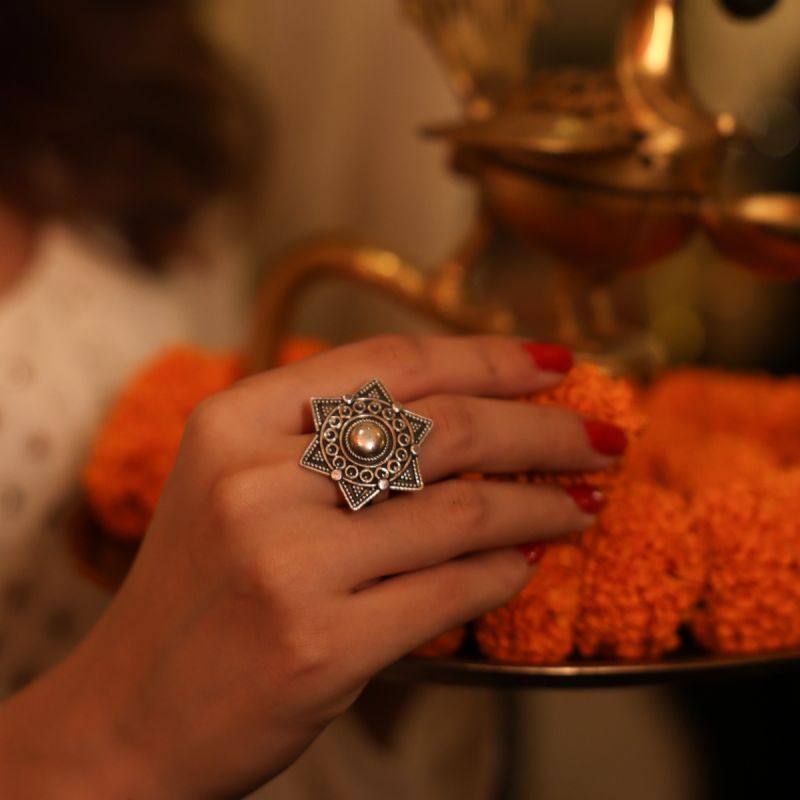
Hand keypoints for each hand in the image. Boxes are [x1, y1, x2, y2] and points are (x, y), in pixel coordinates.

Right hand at [0, 335, 620, 798]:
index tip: (555, 362)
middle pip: (443, 426)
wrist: (130, 714)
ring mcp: (287, 562)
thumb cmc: (200, 593)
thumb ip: (333, 444)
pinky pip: (451, 589)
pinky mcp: (320, 642)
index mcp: (236, 422)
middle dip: (542, 427)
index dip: (488, 354)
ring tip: (583, 502)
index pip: (391, 361)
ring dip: (543, 502)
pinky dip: (505, 572)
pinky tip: (529, 561)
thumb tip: (474, 418)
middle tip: (600, 435)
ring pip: (463, 508)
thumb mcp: (240, 487)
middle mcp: (257, 480)